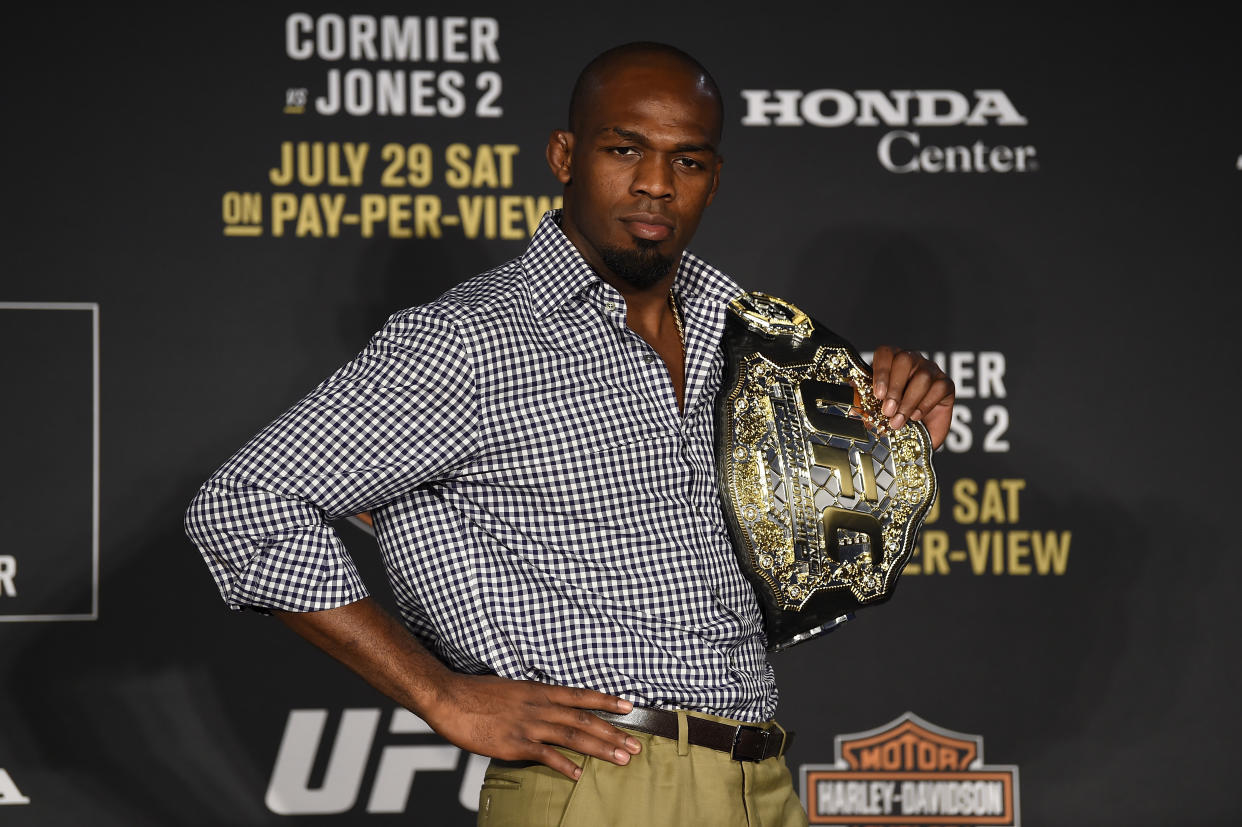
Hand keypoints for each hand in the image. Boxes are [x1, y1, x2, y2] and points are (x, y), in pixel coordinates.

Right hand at [422, 673, 641, 779]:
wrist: (449, 698)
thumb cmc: (477, 693)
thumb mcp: (511, 689)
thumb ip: (532, 700)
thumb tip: (547, 708)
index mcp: (539, 691)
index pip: (581, 695)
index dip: (606, 701)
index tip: (628, 707)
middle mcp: (539, 706)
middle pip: (584, 719)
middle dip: (613, 733)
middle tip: (636, 745)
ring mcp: (528, 725)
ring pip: (573, 736)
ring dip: (600, 748)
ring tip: (621, 758)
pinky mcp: (514, 744)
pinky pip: (545, 756)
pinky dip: (564, 765)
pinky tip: (578, 775)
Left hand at [870, 346, 954, 448]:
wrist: (917, 437)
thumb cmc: (894, 417)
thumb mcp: (876, 411)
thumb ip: (864, 404)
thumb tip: (850, 405)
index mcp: (891, 362)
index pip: (886, 353)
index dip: (881, 371)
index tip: (878, 394)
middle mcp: (912, 361)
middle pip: (905, 360)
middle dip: (895, 387)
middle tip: (888, 411)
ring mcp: (930, 370)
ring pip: (922, 376)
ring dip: (908, 401)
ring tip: (899, 420)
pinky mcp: (946, 384)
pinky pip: (939, 388)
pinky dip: (925, 404)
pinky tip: (915, 416)